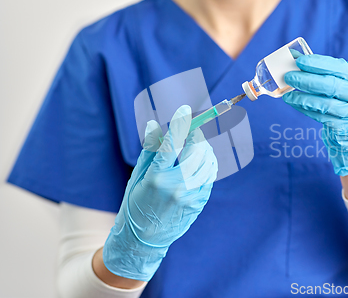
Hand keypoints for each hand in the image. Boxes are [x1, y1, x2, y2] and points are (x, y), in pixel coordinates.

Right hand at [103, 105, 217, 280]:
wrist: (143, 239)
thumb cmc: (136, 204)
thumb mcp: (137, 176)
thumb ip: (150, 150)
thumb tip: (156, 124)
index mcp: (156, 177)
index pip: (172, 143)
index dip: (181, 124)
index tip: (186, 110)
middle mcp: (176, 187)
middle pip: (198, 151)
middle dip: (197, 137)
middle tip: (194, 132)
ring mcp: (190, 197)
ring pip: (208, 164)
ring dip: (205, 150)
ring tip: (197, 147)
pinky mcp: (199, 204)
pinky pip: (210, 178)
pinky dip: (207, 166)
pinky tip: (200, 163)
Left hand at [283, 54, 347, 175]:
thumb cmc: (342, 100)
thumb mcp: (339, 83)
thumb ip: (320, 70)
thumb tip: (293, 56)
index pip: (340, 68)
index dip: (319, 64)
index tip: (300, 61)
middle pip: (332, 86)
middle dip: (307, 80)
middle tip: (289, 77)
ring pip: (326, 104)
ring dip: (303, 98)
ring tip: (288, 94)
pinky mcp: (344, 127)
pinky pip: (321, 117)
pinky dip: (305, 109)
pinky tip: (294, 103)